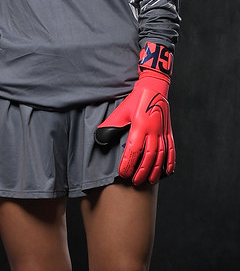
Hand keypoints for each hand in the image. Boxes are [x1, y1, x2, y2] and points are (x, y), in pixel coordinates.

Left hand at [94, 42, 174, 185]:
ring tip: (149, 181)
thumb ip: (110, 126)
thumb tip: (99, 139)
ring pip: (161, 155)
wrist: (154, 88)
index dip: (128, 163)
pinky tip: (167, 172)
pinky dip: (170, 162)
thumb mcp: (120, 112)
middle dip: (141, 171)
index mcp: (139, 126)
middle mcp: (153, 130)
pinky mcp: (168, 132)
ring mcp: (162, 132)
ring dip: (155, 170)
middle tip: (134, 182)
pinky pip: (171, 150)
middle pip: (149, 156)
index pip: (133, 149)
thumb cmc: (135, 101)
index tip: (123, 174)